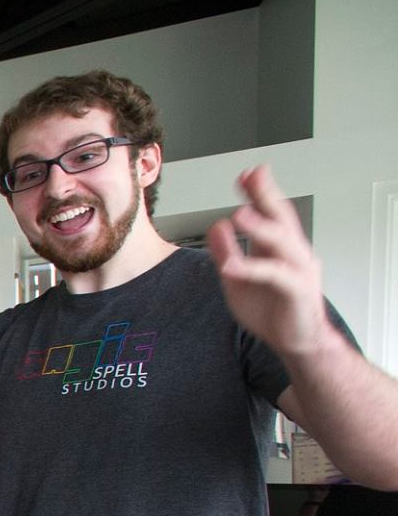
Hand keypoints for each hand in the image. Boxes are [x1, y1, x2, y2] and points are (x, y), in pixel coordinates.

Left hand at [207, 165, 329, 358]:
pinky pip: (275, 276)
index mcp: (278, 249)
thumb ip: (226, 253)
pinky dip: (253, 268)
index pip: (270, 214)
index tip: (246, 174)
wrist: (297, 342)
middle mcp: (293, 254)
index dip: (258, 193)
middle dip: (267, 195)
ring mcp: (299, 270)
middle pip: (282, 218)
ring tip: (239, 214)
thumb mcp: (237, 280)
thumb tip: (215, 226)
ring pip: (282, 242)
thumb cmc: (272, 311)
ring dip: (260, 227)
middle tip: (253, 176)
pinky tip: (232, 265)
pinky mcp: (298, 292)